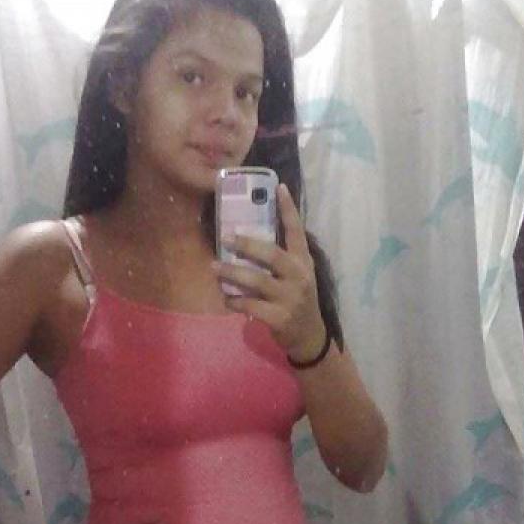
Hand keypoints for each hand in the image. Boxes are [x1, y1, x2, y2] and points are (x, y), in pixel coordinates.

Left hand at [213, 183, 327, 361]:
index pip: (297, 231)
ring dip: (233, 274)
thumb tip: (248, 237)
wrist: (309, 335)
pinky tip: (226, 298)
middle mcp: (299, 276)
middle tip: (226, 237)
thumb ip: (282, 258)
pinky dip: (235, 301)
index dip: (288, 209)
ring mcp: (290, 298)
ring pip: (257, 281)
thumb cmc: (297, 299)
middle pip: (272, 255)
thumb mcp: (298, 275)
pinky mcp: (280, 317)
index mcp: (303, 261)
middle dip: (247, 245)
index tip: (278, 187)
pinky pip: (251, 306)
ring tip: (214, 268)